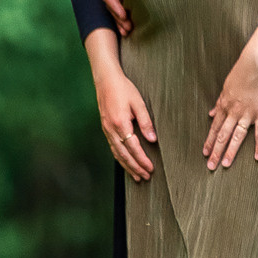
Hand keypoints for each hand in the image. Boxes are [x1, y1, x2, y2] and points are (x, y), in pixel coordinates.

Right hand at [93, 66, 156, 180]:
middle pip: (124, 155)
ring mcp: (106, 130)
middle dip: (135, 168)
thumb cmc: (122, 88)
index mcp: (121, 123)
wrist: (105, 79)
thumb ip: (146, 122)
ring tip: (136, 176)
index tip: (150, 169)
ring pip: (117, 154)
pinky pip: (113, 148)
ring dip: (127, 166)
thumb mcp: (138, 103)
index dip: (142, 160)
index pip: (133, 148)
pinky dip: (120, 158)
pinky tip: (125, 162)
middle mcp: (111, 130)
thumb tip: (152, 139)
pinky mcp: (105, 128)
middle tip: (145, 177)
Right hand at [98, 0, 130, 35]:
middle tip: (128, 30)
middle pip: (109, 4)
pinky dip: (123, 13)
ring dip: (120, 19)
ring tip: (128, 31)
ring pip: (114, 5)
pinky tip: (130, 23)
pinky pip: (120, 1)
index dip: (115, 6)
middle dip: (117, 18)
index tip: (124, 16)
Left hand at [205, 52, 257, 168]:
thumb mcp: (226, 87)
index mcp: (225, 105)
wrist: (256, 64)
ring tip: (225, 164)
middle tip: (211, 166)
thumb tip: (211, 113)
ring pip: (237, 136)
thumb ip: (219, 102)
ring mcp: (248, 114)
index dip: (209, 141)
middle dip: (216, 151)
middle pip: (223, 135)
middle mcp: (234, 112)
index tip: (205, 153)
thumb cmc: (242, 72)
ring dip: (230, 151)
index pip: (215, 127)